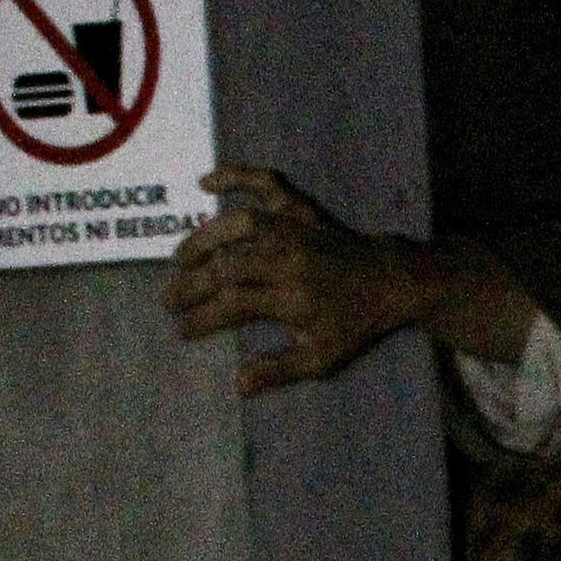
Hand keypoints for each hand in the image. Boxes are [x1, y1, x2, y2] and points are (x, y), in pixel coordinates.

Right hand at [164, 169, 534, 396]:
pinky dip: (235, 175)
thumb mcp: (322, 359)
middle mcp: (290, 259)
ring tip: (179, 260)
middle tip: (169, 300)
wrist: (391, 279)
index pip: (234, 306)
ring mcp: (294, 229)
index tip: (182, 331)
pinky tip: (205, 183)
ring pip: (238, 224)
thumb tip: (237, 384)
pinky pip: (265, 182)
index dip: (202, 318)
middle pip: (227, 267)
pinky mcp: (300, 208)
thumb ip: (279, 371)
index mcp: (294, 298)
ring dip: (201, 239)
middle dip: (191, 285)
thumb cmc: (354, 323)